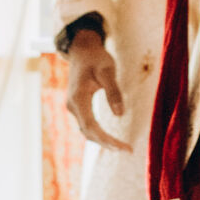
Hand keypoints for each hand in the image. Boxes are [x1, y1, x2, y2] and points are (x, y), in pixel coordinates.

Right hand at [66, 32, 130, 150]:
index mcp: (78, 98)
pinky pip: (86, 124)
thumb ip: (113, 92)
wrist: (82, 50)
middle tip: (127, 150)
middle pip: (88, 132)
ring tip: (121, 147)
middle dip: (107, 143)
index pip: (91, 126)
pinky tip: (110, 138)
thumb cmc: (96, 58)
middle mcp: (72, 105)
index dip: (107, 140)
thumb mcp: (108, 71)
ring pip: (86, 130)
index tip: (123, 147)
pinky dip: (98, 133)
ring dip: (102, 140)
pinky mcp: (77, 105)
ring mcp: (73, 106)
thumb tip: (120, 115)